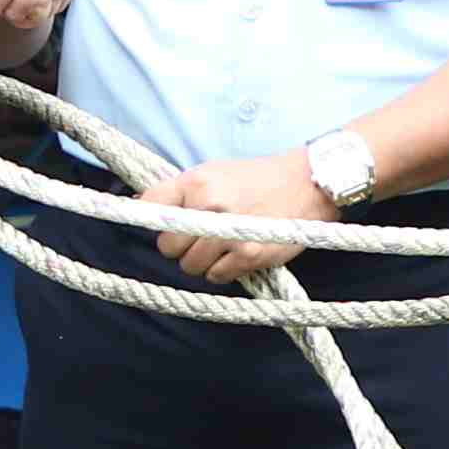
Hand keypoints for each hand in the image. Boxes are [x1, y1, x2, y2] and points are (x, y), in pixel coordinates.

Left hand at [144, 147, 333, 290]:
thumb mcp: (215, 172)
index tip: (165, 225)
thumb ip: (182, 192)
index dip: (156, 221)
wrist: (308, 184)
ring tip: (221, 245)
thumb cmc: (259, 178)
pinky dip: (223, 271)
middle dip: (180, 246)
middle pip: (167, 246)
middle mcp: (209, 207)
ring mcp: (228, 233)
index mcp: (197, 182)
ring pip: (190, 266)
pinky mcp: (248, 255)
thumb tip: (141, 206)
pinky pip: (216, 277)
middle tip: (200, 237)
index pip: (149, 208)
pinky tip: (236, 254)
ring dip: (202, 261)